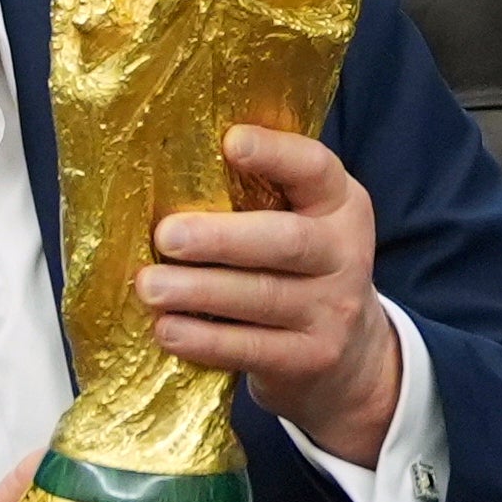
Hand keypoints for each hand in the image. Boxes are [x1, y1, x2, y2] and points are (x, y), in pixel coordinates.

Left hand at [145, 127, 400, 468]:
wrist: (352, 358)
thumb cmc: (303, 272)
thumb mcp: (306, 224)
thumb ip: (261, 199)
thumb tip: (169, 170)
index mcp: (341, 205)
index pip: (316, 169)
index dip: (276, 153)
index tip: (230, 141)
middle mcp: (346, 254)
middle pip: (287, 242)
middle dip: (222, 238)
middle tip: (166, 235)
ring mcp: (333, 311)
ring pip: (262, 297)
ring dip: (199, 291)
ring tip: (149, 286)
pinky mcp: (311, 360)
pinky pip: (252, 348)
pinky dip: (205, 340)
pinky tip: (168, 329)